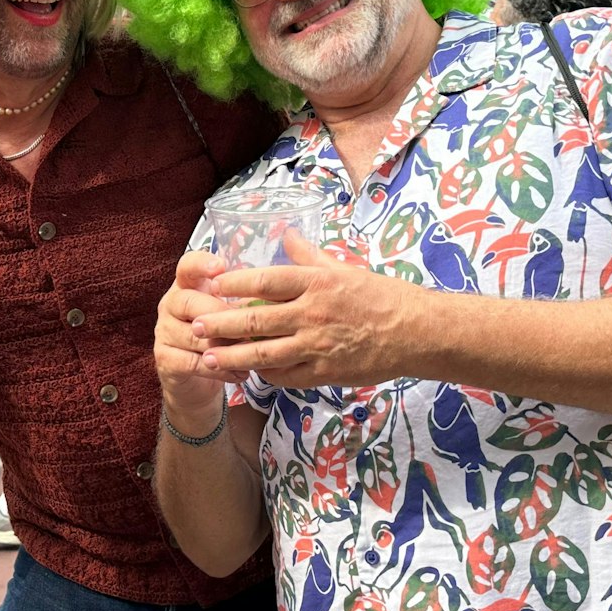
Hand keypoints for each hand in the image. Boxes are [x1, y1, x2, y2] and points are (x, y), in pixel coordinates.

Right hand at [155, 252, 234, 427]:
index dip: (201, 264)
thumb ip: (242, 298)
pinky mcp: (165, 359)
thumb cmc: (220, 339)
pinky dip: (221, 368)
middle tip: (249, 327)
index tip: (220, 268)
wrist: (196, 382)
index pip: (187, 266)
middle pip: (189, 300)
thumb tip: (275, 291)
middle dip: (221, 314)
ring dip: (226, 346)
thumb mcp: (229, 314)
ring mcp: (164, 332)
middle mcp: (170, 305)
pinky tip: (240, 373)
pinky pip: (194, 362)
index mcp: (187, 286)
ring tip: (251, 353)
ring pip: (193, 335)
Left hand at [189, 234, 421, 389]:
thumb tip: (286, 235)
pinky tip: (249, 372)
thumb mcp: (344, 269)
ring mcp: (317, 345)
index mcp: (317, 283)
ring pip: (264, 353)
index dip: (236, 282)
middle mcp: (313, 313)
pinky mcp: (325, 371)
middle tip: (196, 326)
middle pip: (256, 319)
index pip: (266, 280)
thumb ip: (310, 256)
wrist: (416, 332)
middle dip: (221, 324)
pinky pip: (286, 375)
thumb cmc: (381, 296)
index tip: (214, 285)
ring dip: (233, 356)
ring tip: (207, 357)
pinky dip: (265, 374)